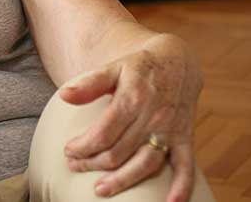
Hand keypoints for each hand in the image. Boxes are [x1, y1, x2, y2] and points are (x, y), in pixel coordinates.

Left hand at [60, 34, 202, 201]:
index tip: (68, 150)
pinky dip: (181, 188)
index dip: (83, 146)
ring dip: (123, 180)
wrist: (178, 61)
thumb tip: (64, 95)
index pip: (103, 133)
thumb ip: (89, 83)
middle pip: (119, 151)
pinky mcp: (186, 139)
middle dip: (93, 163)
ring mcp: (170, 131)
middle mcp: (153, 118)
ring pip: (145, 164)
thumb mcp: (113, 68)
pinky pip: (186, 167)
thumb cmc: (139, 67)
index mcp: (133, 99)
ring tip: (100, 190)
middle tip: (74, 167)